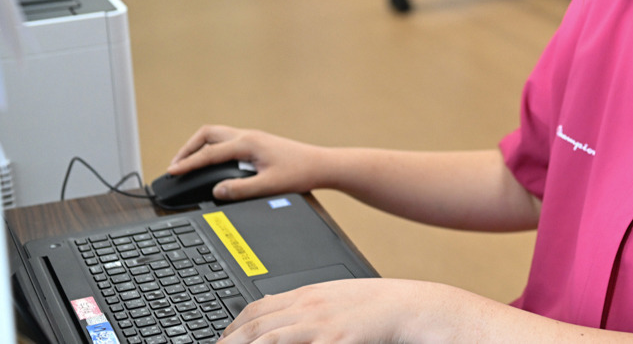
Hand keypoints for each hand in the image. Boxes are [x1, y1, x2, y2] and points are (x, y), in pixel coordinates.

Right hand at [167, 125, 328, 200]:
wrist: (321, 165)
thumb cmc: (300, 173)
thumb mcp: (269, 186)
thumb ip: (241, 190)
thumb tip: (217, 191)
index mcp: (247, 143)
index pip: (208, 153)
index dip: (187, 164)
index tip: (171, 172)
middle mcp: (248, 136)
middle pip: (207, 134)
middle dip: (188, 148)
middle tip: (175, 165)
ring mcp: (253, 137)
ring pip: (217, 134)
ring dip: (199, 146)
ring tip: (188, 163)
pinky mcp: (258, 142)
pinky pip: (226, 139)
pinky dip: (212, 147)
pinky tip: (212, 161)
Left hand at [218, 278, 436, 342]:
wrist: (410, 307)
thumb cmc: (381, 305)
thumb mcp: (340, 298)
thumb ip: (312, 306)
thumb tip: (286, 314)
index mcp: (310, 294)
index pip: (258, 307)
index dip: (234, 325)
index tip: (222, 339)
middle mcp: (309, 306)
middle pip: (255, 324)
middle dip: (228, 341)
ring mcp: (320, 323)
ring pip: (266, 337)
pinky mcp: (334, 340)